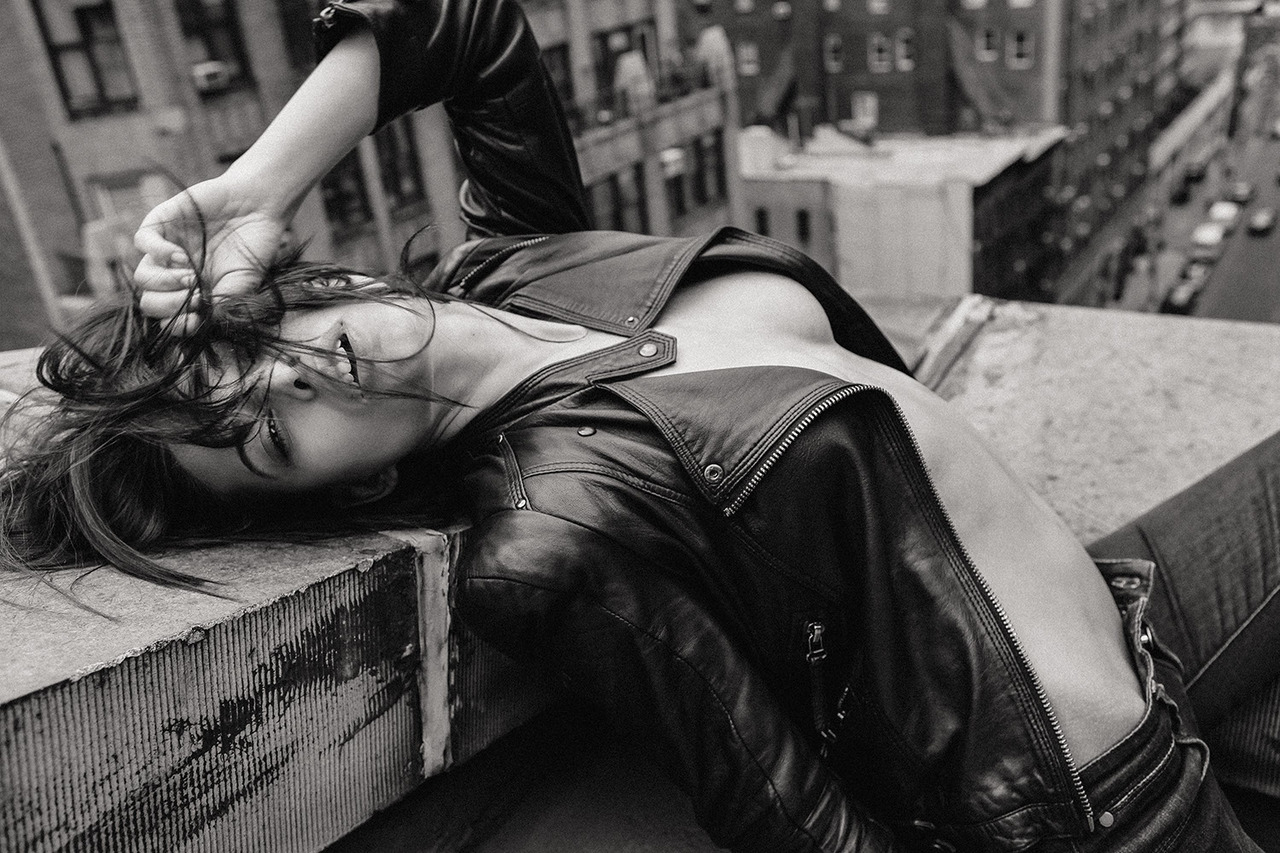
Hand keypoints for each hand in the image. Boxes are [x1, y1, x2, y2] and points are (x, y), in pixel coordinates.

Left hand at [133, 176, 288, 333]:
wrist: (260, 208)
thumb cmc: (254, 247)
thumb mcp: (242, 285)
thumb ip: (220, 306)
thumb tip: (200, 324)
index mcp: (192, 293)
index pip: (168, 318)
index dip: (178, 324)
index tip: (197, 317)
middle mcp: (175, 274)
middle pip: (149, 302)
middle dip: (170, 304)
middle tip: (195, 294)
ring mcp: (167, 249)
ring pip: (142, 277)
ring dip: (165, 282)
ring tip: (191, 274)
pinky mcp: (163, 223)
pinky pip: (142, 241)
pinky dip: (158, 253)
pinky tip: (180, 255)